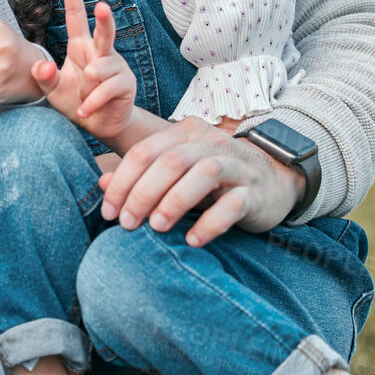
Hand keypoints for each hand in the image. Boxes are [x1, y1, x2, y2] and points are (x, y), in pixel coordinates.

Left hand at [31, 0, 136, 140]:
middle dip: (105, 20)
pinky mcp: (126, 84)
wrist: (101, 125)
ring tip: (83, 99)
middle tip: (103, 7)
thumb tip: (42, 65)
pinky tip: (85, 111)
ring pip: (99, 69)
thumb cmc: (76, 101)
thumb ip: (44, 76)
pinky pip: (105, 90)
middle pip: (105, 31)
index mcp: (81, 46)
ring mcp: (116, 66)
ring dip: (86, 88)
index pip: (76, 16)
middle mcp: (100, 52)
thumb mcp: (53, 89)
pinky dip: (91, 103)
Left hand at [97, 115, 306, 245]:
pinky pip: (232, 204)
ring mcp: (236, 165)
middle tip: (127, 223)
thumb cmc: (215, 178)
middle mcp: (211, 143)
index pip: (145, 151)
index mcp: (186, 133)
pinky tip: (192, 241)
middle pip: (171, 161)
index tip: (108, 211)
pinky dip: (209, 223)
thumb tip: (101, 184)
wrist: (274, 180)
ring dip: (174, 202)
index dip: (122, 181)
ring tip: (156, 228)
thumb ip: (141, 174)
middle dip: (143, 193)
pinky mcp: (254, 191)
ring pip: (203, 174)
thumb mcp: (177, 171)